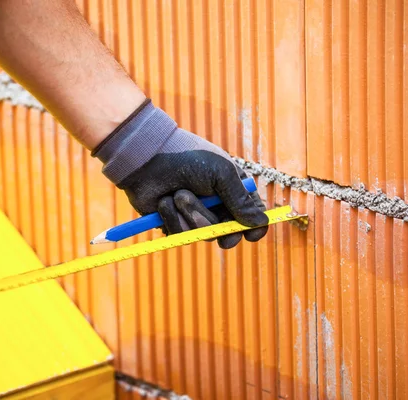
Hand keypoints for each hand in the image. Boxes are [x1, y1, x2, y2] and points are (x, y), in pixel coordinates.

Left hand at [92, 99, 268, 248]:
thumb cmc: (188, 158)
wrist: (146, 157)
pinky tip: (165, 201)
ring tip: (179, 194)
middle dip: (221, 230)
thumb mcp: (222, 173)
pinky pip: (180, 234)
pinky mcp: (173, 222)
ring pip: (203, 234)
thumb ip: (241, 200)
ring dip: (191, 215)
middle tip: (224, 237)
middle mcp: (215, 205)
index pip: (252, 214)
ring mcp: (193, 215)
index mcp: (232, 189)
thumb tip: (261, 223)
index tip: (252, 236)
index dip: (255, 228)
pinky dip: (173, 217)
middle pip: (229, 232)